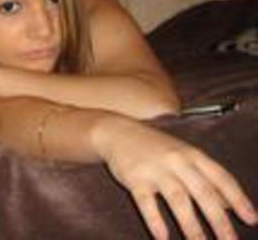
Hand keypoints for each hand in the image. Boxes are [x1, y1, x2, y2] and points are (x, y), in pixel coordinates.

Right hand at [95, 118, 257, 239]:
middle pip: (202, 192)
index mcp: (192, 154)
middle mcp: (176, 161)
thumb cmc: (155, 147)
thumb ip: (206, 177)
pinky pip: (146, 202)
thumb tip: (229, 205)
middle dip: (218, 220)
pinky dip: (155, 221)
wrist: (117, 132)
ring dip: (191, 225)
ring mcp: (155, 169)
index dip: (238, 199)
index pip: (221, 177)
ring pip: (177, 199)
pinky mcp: (135, 178)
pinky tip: (162, 237)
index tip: (251, 220)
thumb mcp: (183, 155)